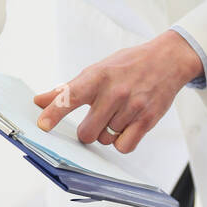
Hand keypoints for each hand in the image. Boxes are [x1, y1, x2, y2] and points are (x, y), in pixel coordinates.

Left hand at [32, 30, 202, 152]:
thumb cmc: (127, 66)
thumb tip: (39, 100)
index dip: (54, 112)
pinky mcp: (147, 119)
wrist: (167, 60)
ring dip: (107, 134)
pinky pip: (124, 146)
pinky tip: (125, 128)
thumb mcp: (96, 70)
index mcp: (97, 77)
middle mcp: (114, 92)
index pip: (70, 96)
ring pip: (106, 140)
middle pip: (87, 132)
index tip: (42, 125)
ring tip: (117, 116)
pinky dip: (121, 142)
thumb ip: (68, 89)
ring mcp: (132, 107)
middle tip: (96, 120)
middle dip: (88, 132)